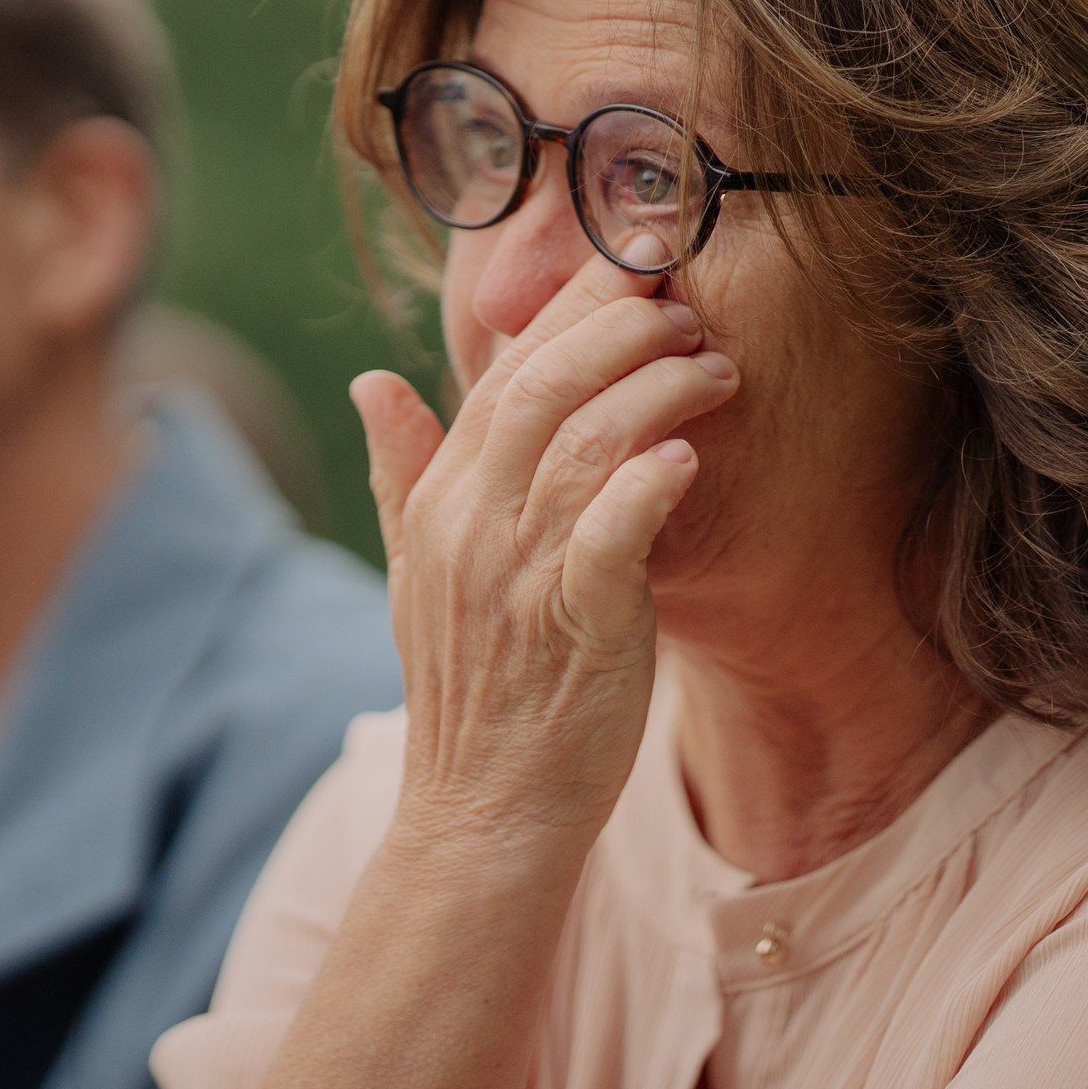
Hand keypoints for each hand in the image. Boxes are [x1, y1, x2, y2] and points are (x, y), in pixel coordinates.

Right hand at [354, 236, 738, 841]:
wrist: (483, 814)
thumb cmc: (474, 690)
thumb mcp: (420, 573)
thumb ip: (403, 471)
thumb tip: (372, 382)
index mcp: (439, 501)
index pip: (501, 373)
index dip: (572, 312)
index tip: (637, 273)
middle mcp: (470, 527)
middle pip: (541, 388)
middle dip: (619, 330)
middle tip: (686, 309)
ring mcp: (516, 576)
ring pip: (581, 446)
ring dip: (655, 392)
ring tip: (715, 368)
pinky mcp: (573, 626)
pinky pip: (609, 538)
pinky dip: (646, 489)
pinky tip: (688, 459)